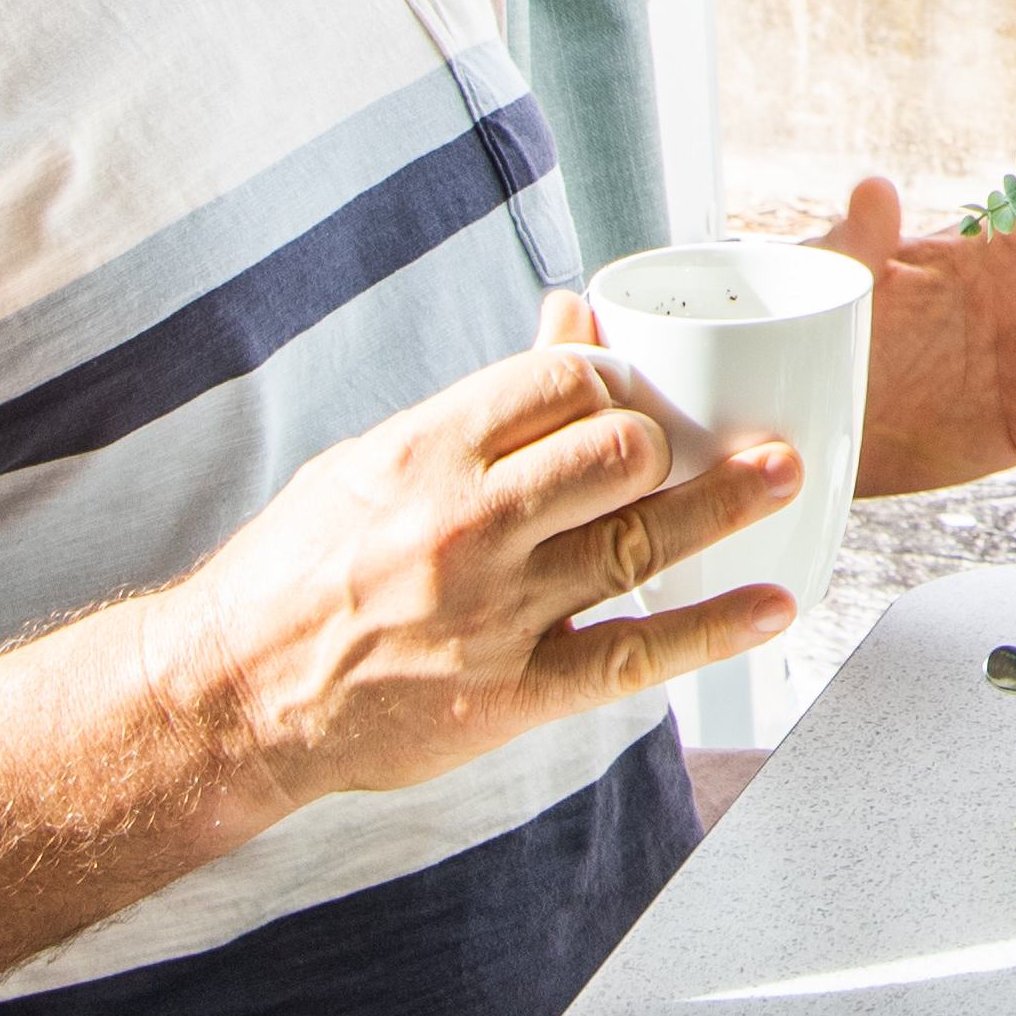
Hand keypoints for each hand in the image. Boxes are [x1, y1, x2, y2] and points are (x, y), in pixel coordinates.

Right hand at [157, 302, 800, 811]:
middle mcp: (464, 528)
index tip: (634, 392)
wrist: (226, 698)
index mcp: (426, 453)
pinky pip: (631, 657)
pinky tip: (771, 607)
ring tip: (789, 475)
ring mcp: (492, 614)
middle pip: (616, 453)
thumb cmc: (300, 567)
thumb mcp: (374, 461)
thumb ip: (482, 403)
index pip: (558, 381)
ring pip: (639, 543)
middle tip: (707, 442)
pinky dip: (712, 631)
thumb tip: (573, 317)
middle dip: (673, 441)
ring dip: (728, 505)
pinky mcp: (509, 695)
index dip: (616, 379)